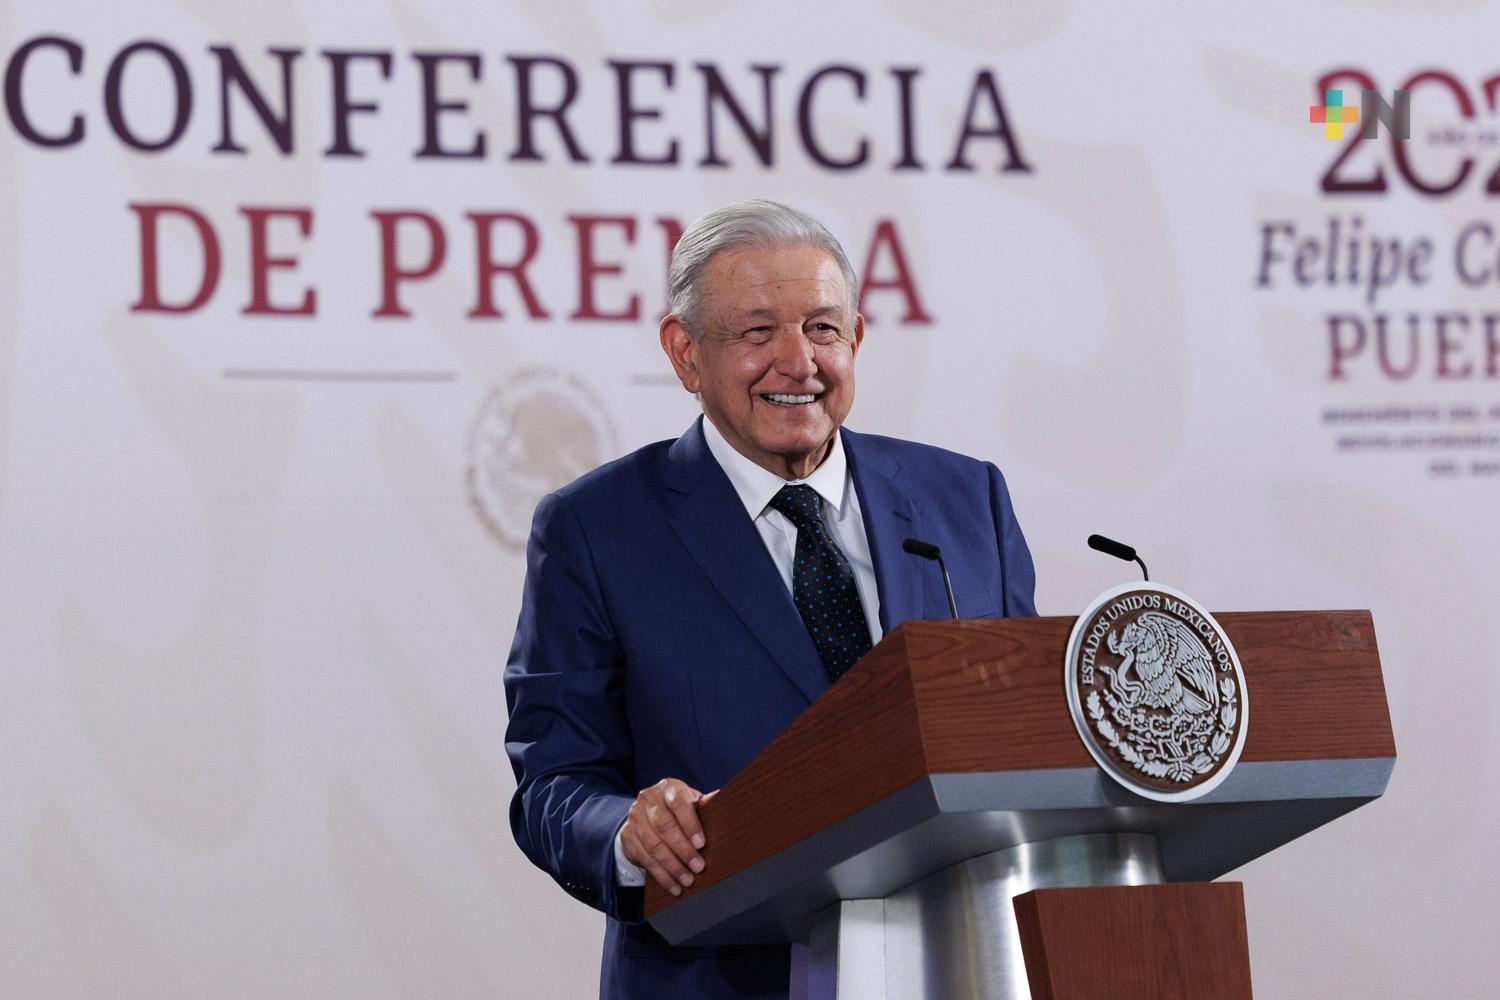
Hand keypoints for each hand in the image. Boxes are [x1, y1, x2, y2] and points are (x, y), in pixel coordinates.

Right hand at [620, 779, 712, 896]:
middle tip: (698, 868)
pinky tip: (674, 887)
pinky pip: (645, 859)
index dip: (690, 824)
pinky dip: (661, 876)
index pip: (678, 803)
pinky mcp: (628, 836)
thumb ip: (706, 806)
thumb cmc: (679, 810)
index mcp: (668, 788)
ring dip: (672, 866)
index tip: (701, 844)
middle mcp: (648, 799)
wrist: (647, 815)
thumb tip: (728, 802)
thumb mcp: (692, 803)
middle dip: (682, 850)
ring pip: (653, 845)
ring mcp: (635, 817)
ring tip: (688, 881)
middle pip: (664, 826)